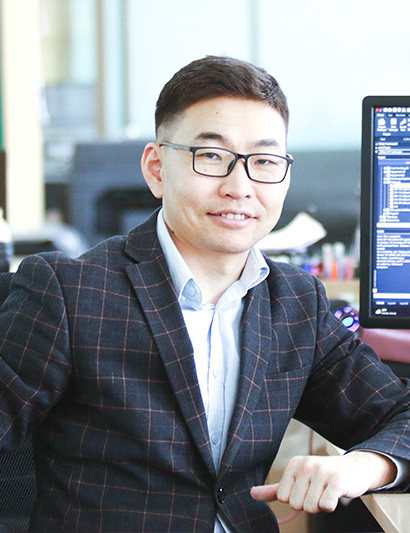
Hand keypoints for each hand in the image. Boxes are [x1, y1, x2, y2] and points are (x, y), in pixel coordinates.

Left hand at [250, 451, 395, 513]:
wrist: (355, 468)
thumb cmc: (323, 476)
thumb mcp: (298, 479)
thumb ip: (274, 489)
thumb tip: (252, 494)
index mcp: (294, 464)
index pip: (282, 497)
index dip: (296, 499)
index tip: (307, 489)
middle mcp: (306, 465)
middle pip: (296, 504)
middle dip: (309, 503)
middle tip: (319, 491)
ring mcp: (321, 472)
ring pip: (310, 507)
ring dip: (320, 505)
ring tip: (327, 492)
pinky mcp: (337, 480)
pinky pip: (326, 506)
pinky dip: (331, 505)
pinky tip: (335, 494)